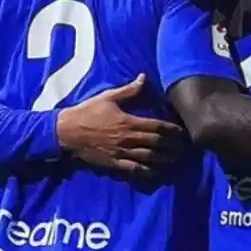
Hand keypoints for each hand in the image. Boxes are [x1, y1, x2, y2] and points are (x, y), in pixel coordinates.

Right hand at [56, 75, 183, 176]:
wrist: (66, 132)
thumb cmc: (87, 112)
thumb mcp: (108, 97)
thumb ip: (129, 90)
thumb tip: (144, 78)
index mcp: (128, 122)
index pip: (157, 127)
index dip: (172, 130)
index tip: (183, 132)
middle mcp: (128, 139)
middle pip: (157, 143)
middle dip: (173, 146)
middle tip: (185, 147)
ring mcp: (121, 153)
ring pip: (149, 158)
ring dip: (165, 159)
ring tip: (177, 160)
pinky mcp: (114, 163)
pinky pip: (135, 169)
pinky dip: (148, 171)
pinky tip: (158, 172)